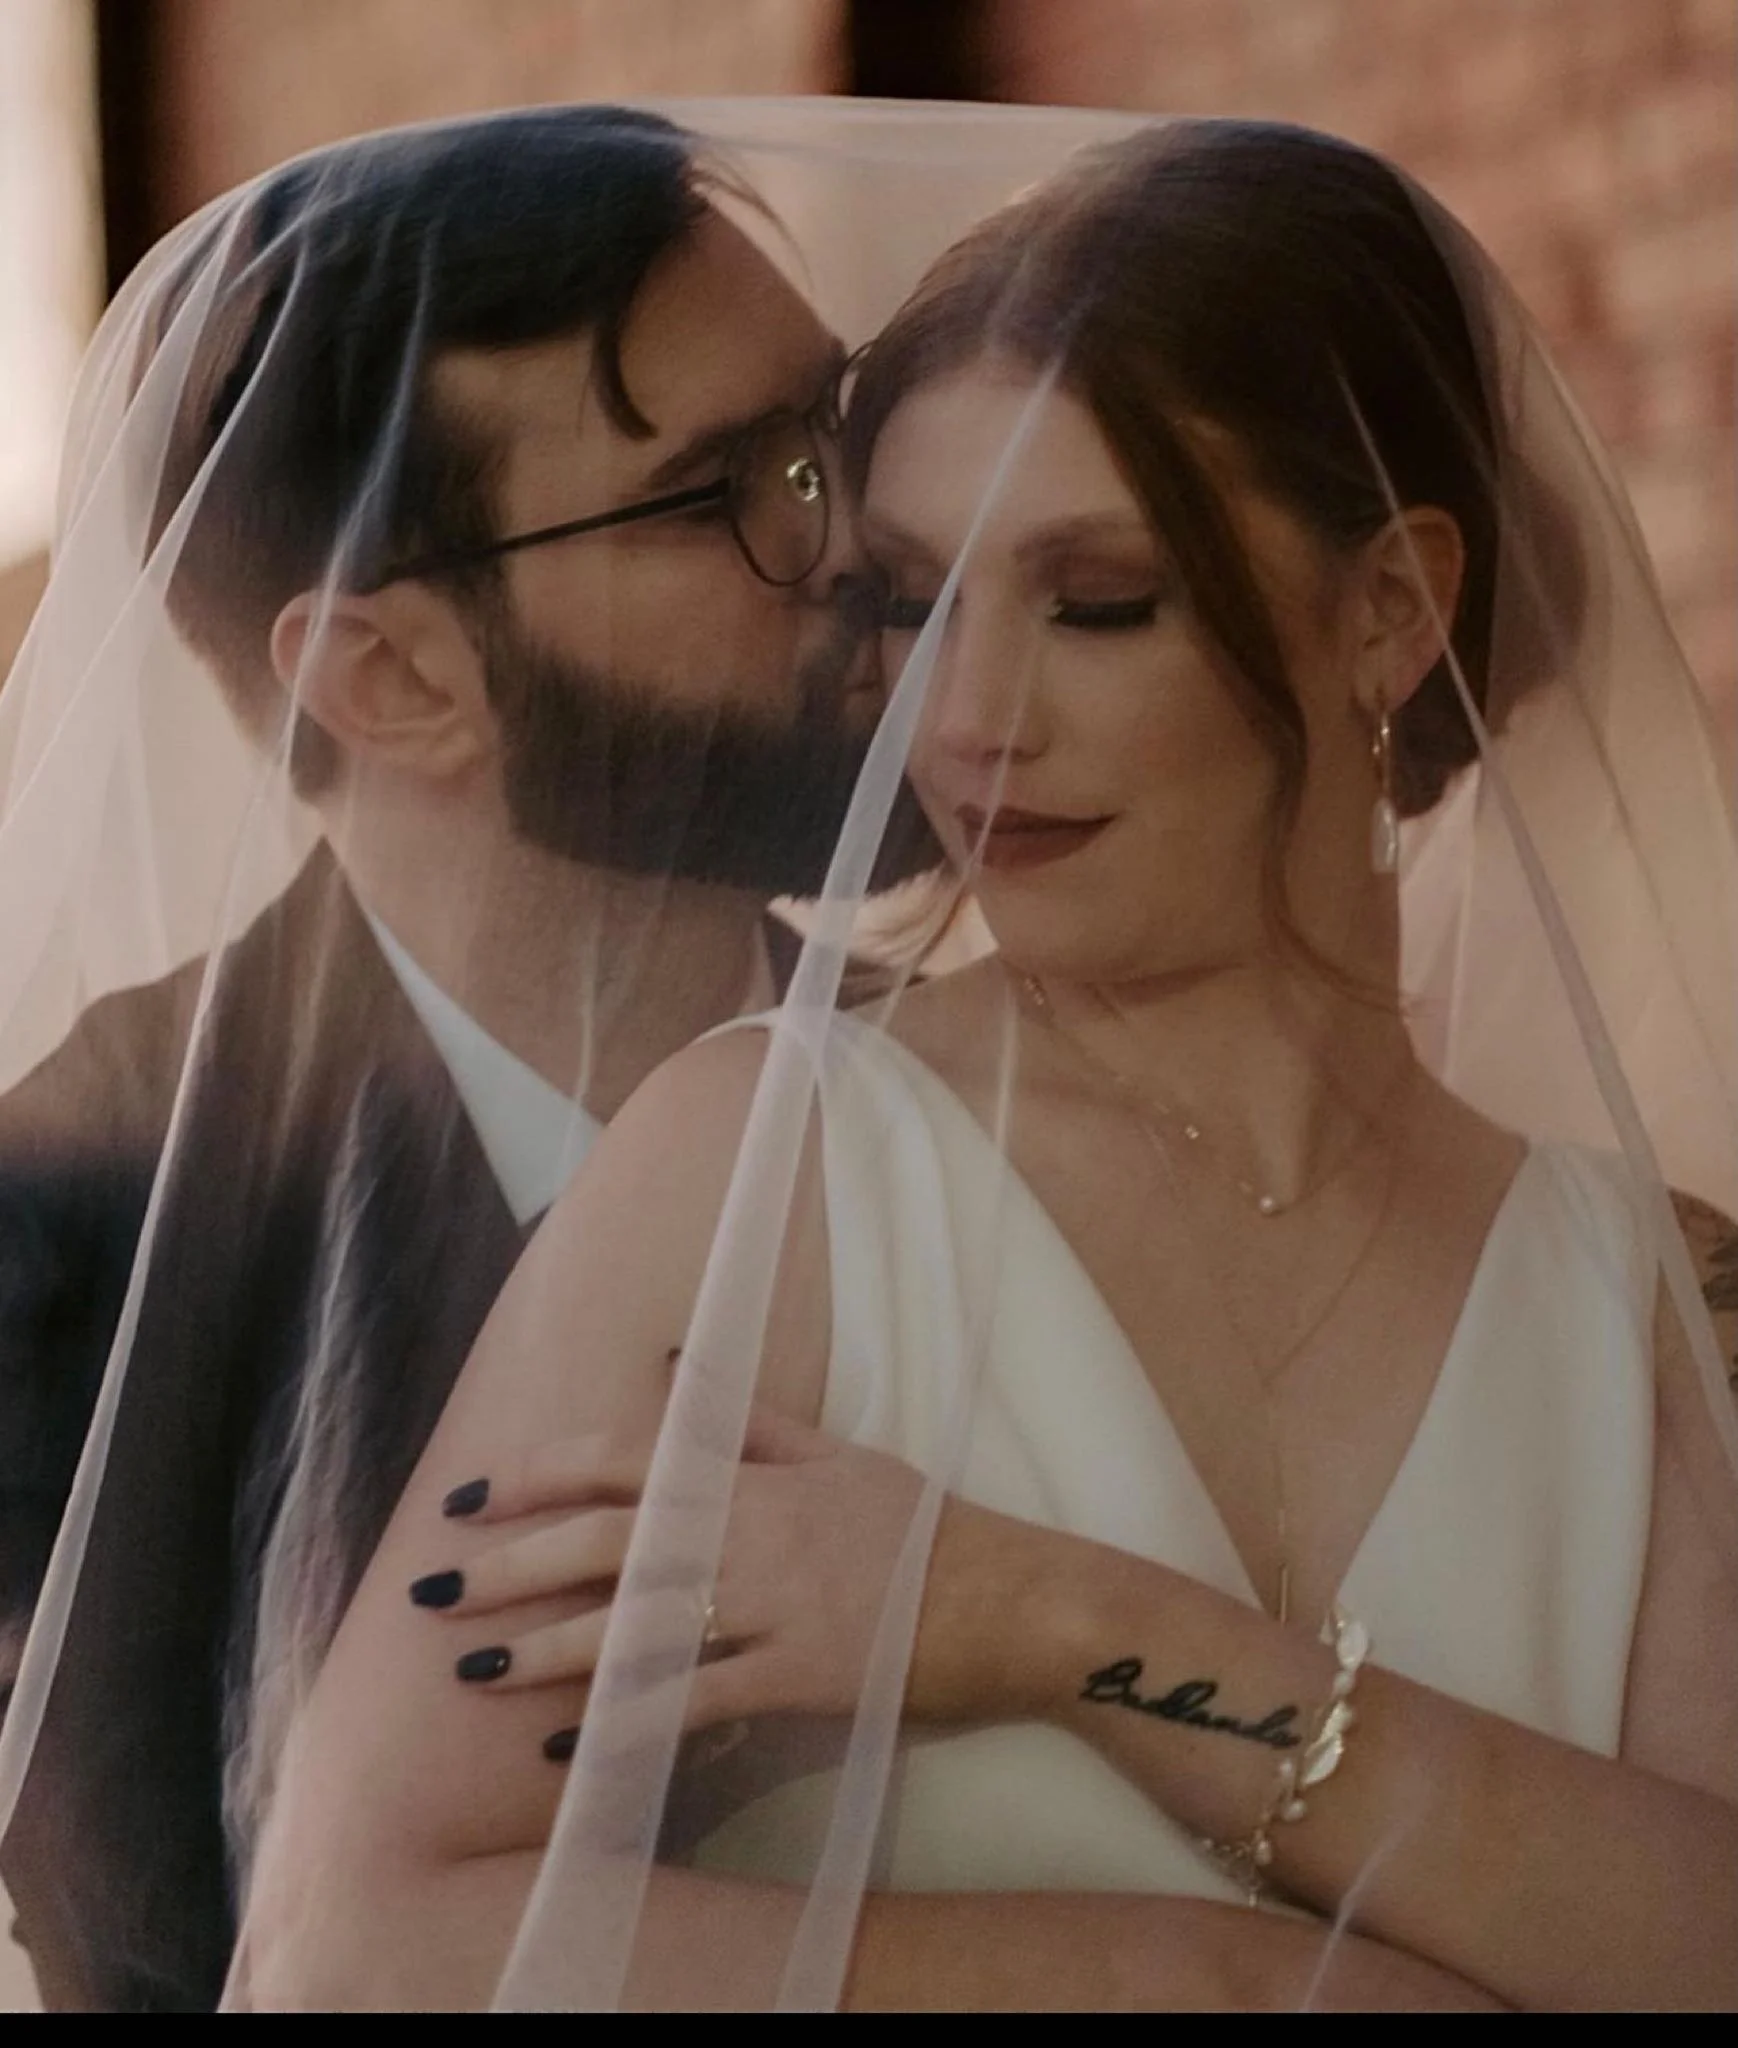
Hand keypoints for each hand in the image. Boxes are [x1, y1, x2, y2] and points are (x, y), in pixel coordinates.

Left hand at [411, 1410, 1020, 1733]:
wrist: (1011, 1597)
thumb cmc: (920, 1522)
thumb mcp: (838, 1454)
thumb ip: (747, 1418)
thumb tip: (670, 1366)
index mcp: (752, 1475)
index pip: (624, 1461)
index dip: (539, 1475)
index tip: (468, 1496)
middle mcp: (749, 1533)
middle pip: (610, 1542)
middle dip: (515, 1565)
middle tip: (435, 1588)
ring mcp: (772, 1606)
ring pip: (639, 1625)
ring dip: (550, 1648)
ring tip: (475, 1671)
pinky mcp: (796, 1676)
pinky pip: (695, 1703)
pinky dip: (628, 1724)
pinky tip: (566, 1747)